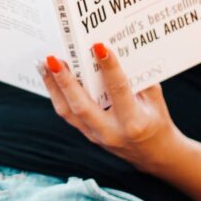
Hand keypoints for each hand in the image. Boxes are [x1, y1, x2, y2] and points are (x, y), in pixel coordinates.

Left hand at [37, 44, 182, 172]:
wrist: (153, 154)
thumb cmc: (156, 121)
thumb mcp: (155, 101)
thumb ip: (138, 80)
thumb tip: (114, 54)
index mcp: (133, 122)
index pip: (118, 90)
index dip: (109, 68)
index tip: (99, 46)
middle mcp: (111, 131)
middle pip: (81, 105)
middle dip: (65, 81)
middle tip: (53, 59)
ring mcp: (95, 136)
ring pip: (67, 111)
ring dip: (53, 86)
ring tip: (44, 64)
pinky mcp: (87, 134)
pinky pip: (67, 114)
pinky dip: (57, 94)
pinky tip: (50, 78)